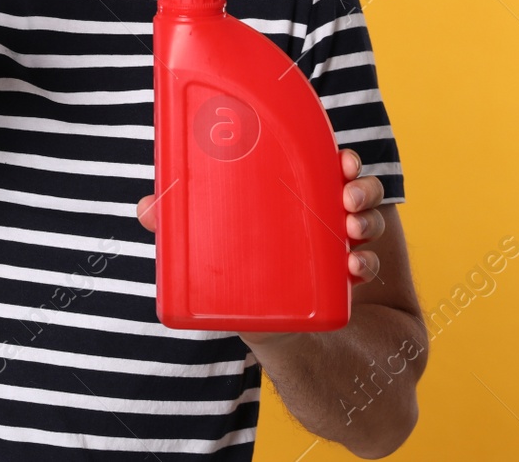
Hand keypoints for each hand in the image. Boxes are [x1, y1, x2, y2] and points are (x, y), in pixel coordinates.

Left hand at [134, 148, 386, 281]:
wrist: (303, 361)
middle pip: (351, 187)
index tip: (341, 158)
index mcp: (296, 205)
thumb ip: (183, 234)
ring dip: (368, 216)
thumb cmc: (252, 302)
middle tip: (347, 193)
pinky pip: (371, 261)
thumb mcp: (220, 270)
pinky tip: (358, 267)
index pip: (321, 169)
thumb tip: (146, 207)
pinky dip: (369, 260)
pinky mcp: (358, 282)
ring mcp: (345, 251)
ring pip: (367, 217)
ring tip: (354, 229)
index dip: (337, 158)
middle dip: (358, 183)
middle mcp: (325, 222)